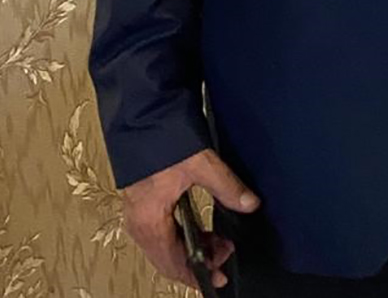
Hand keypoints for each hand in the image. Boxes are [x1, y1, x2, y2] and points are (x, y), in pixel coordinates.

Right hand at [120, 148, 259, 289]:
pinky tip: (200, 231)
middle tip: (224, 257)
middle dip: (197, 264)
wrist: (139, 113)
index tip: (219, 276)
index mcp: (149, 220)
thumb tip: (250, 204)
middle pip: (167, 261)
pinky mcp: (141, 204)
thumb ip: (227, 186)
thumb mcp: (200, 163)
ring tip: (218, 243)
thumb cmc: (161, 136)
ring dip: (190, 251)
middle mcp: (139, 223)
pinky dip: (180, 239)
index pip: (173, 263)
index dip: (197, 273)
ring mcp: (137, 214)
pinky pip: (160, 235)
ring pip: (164, 249)